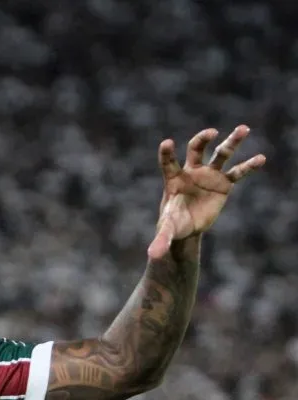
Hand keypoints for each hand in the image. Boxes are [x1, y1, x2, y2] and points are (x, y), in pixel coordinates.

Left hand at [148, 125, 265, 259]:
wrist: (187, 227)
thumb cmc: (173, 224)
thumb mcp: (168, 231)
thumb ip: (161, 240)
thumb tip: (153, 256)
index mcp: (173, 180)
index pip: (168, 163)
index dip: (166, 153)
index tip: (166, 142)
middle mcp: (191, 172)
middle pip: (196, 150)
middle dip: (202, 139)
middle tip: (211, 132)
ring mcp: (208, 175)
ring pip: (220, 154)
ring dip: (232, 141)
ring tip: (243, 128)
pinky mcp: (223, 183)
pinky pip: (237, 172)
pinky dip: (248, 166)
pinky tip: (261, 159)